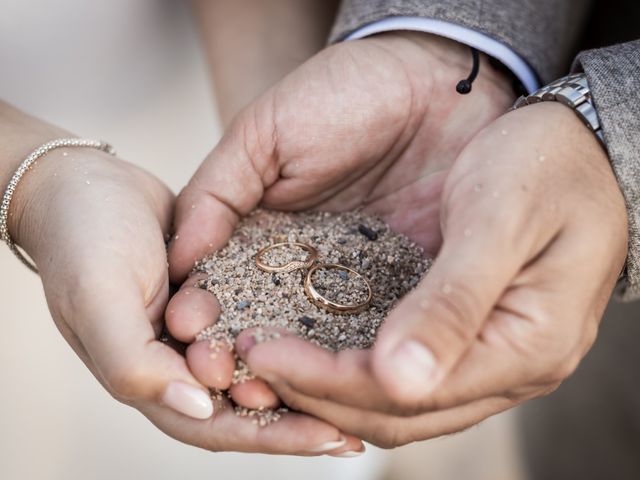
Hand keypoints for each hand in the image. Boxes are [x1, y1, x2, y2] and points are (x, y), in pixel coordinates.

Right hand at [6, 118, 357, 454]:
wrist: (87, 186)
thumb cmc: (83, 240)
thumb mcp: (98, 299)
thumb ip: (134, 362)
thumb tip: (200, 408)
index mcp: (151, 376)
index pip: (215, 425)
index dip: (270, 435)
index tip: (327, 436)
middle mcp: (182, 361)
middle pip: (249, 405)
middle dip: (301, 416)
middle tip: (358, 423)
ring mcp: (204, 330)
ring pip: (262, 367)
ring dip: (304, 381)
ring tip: (359, 387)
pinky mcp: (224, 295)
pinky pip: (266, 320)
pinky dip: (296, 332)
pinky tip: (336, 334)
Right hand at [165, 32, 514, 408]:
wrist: (437, 82)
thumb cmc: (343, 93)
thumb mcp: (265, 132)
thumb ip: (218, 191)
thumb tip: (178, 259)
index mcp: (260, 234)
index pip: (220, 286)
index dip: (201, 312)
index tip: (185, 334)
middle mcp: (304, 268)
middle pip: (265, 326)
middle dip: (240, 355)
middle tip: (222, 378)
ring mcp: (356, 284)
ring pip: (317, 343)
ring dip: (293, 370)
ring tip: (269, 393)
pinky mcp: (410, 290)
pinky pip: (382, 333)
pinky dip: (361, 357)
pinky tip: (344, 379)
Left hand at [232, 102, 627, 446]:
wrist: (579, 146)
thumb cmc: (545, 167)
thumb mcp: (498, 220)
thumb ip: (453, 302)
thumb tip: (401, 380)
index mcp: (527, 346)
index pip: (408, 394)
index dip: (329, 381)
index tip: (263, 352)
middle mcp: (512, 367)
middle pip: (399, 413)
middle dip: (319, 393)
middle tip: (253, 360)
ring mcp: (494, 357)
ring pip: (400, 402)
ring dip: (333, 388)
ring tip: (273, 357)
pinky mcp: (476, 335)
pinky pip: (409, 372)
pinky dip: (357, 367)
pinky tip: (318, 344)